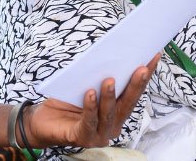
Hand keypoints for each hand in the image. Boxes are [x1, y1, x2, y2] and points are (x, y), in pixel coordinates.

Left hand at [24, 55, 158, 147]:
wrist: (41, 122)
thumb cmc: (64, 103)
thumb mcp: (83, 86)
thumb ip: (97, 78)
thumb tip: (108, 56)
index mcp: (116, 113)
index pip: (133, 93)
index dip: (145, 77)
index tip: (153, 57)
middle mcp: (112, 126)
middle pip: (126, 104)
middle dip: (135, 85)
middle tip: (141, 68)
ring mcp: (99, 135)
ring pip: (108, 114)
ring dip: (110, 96)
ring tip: (109, 79)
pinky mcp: (83, 138)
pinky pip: (88, 122)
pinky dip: (90, 108)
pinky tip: (89, 94)